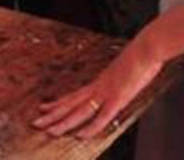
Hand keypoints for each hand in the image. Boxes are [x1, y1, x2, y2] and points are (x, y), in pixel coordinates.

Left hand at [33, 34, 164, 139]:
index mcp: (99, 81)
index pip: (74, 95)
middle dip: (52, 115)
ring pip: (79, 111)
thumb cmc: (141, 56)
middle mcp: (98, 87)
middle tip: (35, 122)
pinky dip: (90, 128)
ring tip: (49, 131)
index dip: (58, 103)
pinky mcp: (117, 98)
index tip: (44, 107)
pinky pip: (101, 117)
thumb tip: (120, 83)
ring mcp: (106, 93)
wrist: (147, 47)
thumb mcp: (126, 71)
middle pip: (71, 104)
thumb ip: (119, 80)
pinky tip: (80, 136)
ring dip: (63, 123)